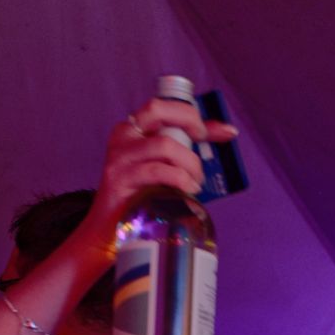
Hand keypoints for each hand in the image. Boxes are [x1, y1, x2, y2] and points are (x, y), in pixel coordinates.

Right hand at [77, 97, 238, 241]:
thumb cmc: (141, 195)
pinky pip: (157, 171)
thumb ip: (187, 147)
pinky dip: (179, 179)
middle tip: (203, 143)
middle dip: (190, 123)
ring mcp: (120, 157)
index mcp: (134, 128)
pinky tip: (188, 190)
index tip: (219, 131)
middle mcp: (124, 136)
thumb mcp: (164, 165)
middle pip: (157, 110)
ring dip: (189, 163)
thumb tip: (226, 131)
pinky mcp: (120, 179)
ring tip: (196, 182)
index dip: (192, 113)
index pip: (163, 106)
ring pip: (164, 145)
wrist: (108, 228)